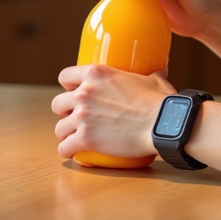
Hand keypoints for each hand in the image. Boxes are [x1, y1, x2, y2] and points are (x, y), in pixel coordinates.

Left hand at [52, 64, 175, 159]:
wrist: (162, 124)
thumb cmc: (159, 101)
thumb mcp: (154, 79)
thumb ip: (152, 72)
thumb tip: (162, 66)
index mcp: (96, 73)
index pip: (65, 76)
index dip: (68, 86)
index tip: (74, 92)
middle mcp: (84, 93)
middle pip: (57, 103)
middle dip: (65, 111)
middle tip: (77, 117)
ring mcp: (82, 116)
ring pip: (59, 128)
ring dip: (66, 133)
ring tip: (76, 137)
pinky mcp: (85, 138)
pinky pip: (64, 147)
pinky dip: (68, 151)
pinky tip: (73, 152)